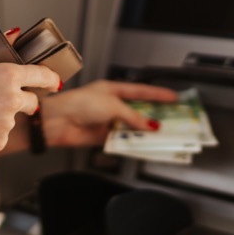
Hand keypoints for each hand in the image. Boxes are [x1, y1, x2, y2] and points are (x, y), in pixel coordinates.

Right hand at [0, 54, 60, 156]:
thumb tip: (15, 34)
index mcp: (5, 76)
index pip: (41, 76)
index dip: (51, 79)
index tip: (54, 82)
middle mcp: (10, 100)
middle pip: (32, 102)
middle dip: (24, 101)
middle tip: (2, 102)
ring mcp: (5, 124)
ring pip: (11, 120)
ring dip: (0, 118)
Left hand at [39, 80, 177, 147]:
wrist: (59, 122)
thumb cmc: (80, 104)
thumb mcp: (112, 106)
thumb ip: (133, 117)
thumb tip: (150, 125)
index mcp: (113, 90)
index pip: (141, 91)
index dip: (158, 94)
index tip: (174, 98)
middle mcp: (111, 105)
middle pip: (138, 111)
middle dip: (155, 115)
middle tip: (173, 119)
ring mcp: (108, 121)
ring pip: (132, 127)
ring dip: (144, 132)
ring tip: (163, 135)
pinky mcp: (103, 136)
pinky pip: (123, 140)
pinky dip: (132, 142)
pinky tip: (143, 145)